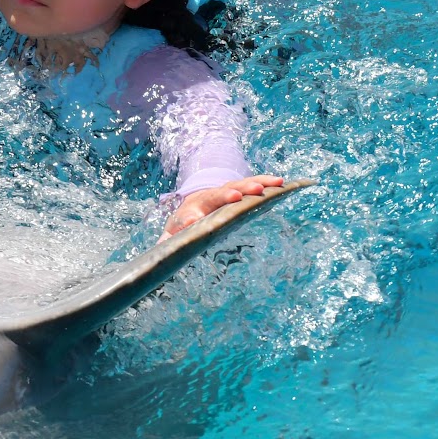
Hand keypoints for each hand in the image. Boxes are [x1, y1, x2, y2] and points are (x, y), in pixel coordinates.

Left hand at [163, 174, 285, 238]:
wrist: (194, 200)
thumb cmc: (184, 221)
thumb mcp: (173, 233)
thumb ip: (166, 244)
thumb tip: (156, 257)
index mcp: (190, 210)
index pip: (189, 214)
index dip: (190, 218)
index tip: (192, 221)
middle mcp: (208, 197)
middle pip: (218, 194)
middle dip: (229, 194)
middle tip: (240, 195)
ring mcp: (225, 191)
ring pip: (239, 184)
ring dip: (254, 183)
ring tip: (273, 183)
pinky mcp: (240, 188)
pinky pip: (253, 183)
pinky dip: (266, 181)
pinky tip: (281, 182)